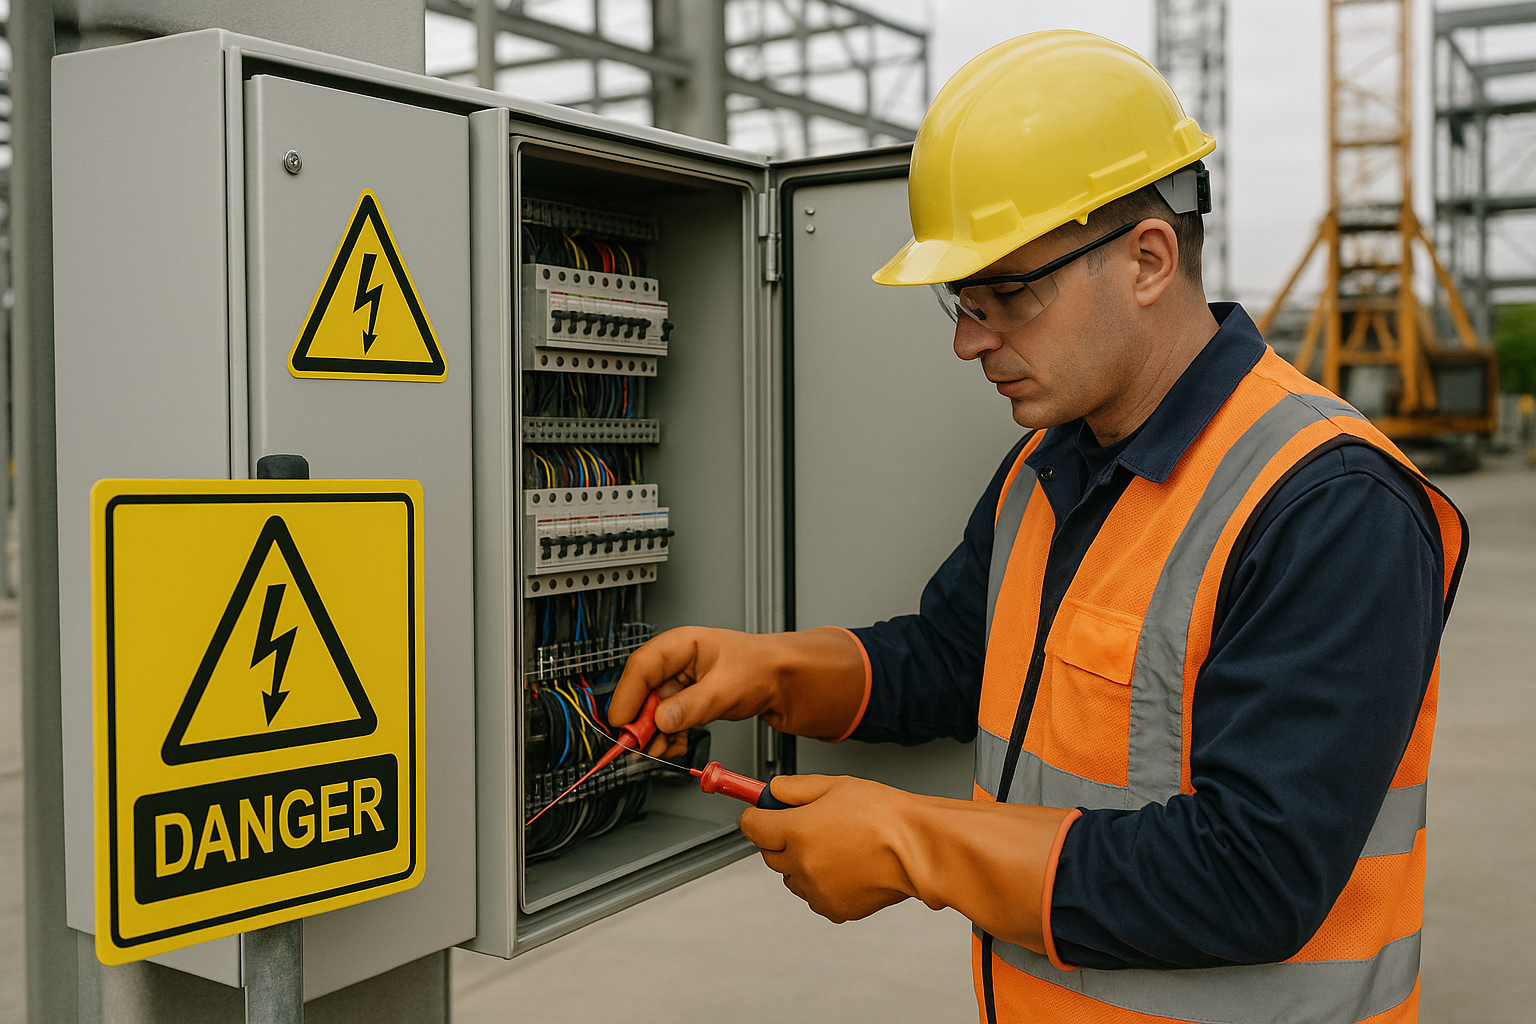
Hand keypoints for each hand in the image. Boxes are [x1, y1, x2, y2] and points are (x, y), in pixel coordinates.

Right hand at [608, 627, 866, 758]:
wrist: (787, 681)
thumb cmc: (764, 668)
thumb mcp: (727, 688)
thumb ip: (693, 705)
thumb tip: (662, 720)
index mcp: (682, 645)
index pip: (641, 668)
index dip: (627, 696)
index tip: (621, 723)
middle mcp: (677, 663)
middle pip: (643, 693)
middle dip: (641, 722)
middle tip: (639, 746)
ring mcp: (682, 683)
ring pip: (653, 712)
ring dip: (654, 734)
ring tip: (663, 750)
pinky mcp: (689, 702)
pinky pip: (667, 721)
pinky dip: (668, 737)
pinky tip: (676, 746)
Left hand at [737, 774, 917, 922]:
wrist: (919, 848)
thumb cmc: (886, 816)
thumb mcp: (836, 784)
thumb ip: (795, 788)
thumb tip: (774, 791)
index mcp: (796, 831)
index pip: (752, 826)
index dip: (756, 816)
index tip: (761, 812)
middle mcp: (802, 864)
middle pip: (770, 855)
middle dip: (780, 839)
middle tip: (805, 825)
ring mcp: (817, 890)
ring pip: (793, 877)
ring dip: (802, 864)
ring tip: (835, 846)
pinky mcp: (835, 909)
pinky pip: (816, 896)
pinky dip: (823, 884)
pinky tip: (846, 866)